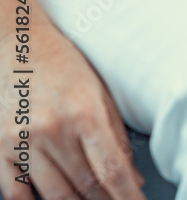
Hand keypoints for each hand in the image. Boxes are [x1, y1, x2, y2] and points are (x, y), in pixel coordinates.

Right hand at [0, 0, 145, 199]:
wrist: (18, 43)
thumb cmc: (63, 64)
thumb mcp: (100, 92)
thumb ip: (116, 136)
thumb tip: (132, 176)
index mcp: (85, 113)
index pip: (111, 169)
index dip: (127, 195)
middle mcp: (54, 130)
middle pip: (85, 186)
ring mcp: (23, 141)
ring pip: (54, 194)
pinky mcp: (0, 148)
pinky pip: (15, 191)